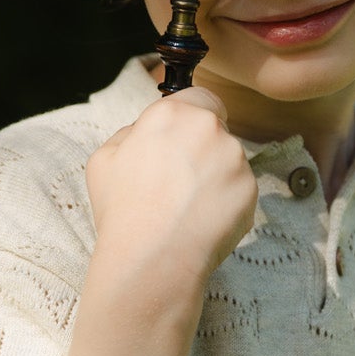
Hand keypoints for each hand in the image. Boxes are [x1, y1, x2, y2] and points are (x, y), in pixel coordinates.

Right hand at [85, 87, 257, 285]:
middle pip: (215, 128)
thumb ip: (130, 134)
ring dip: (215, 174)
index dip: (191, 118)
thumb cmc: (123, 210)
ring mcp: (234, 158)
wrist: (153, 257)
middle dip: (201, 148)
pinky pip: (239, 188)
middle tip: (179, 180)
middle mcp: (208, 128)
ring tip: (188, 205)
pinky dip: (226, 201)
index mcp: (172, 113)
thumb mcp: (104, 159)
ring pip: (229, 159)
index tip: (181, 141)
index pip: (198, 98)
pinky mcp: (250, 189)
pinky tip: (202, 219)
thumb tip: (145, 132)